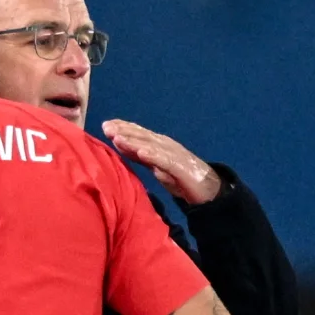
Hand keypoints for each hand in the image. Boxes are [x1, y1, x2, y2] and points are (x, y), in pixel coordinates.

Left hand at [101, 120, 220, 203]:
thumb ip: (140, 157)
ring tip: (117, 137)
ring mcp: (174, 155)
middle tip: (106, 126)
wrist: (208, 190)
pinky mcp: (181, 167)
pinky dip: (153, 155)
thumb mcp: (156, 166)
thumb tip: (121, 146)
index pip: (139, 133)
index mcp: (159, 144)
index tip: (105, 124)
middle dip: (124, 130)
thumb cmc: (180, 178)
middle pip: (142, 136)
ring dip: (134, 141)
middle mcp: (166, 145)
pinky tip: (141, 153)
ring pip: (151, 145)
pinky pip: (165, 160)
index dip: (123, 127)